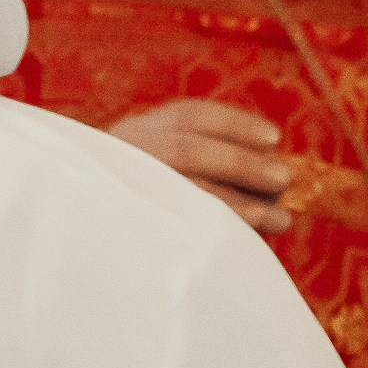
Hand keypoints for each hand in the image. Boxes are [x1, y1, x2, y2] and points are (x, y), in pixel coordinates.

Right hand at [113, 99, 294, 235]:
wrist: (83, 251)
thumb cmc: (146, 205)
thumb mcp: (162, 169)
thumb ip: (208, 163)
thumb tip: (276, 176)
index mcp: (135, 134)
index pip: (188, 116)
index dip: (234, 124)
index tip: (274, 137)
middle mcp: (122, 156)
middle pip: (185, 151)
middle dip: (241, 164)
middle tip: (284, 178)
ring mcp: (117, 193)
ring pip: (183, 194)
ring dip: (239, 207)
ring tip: (280, 219)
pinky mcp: (124, 235)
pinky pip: (173, 236)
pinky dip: (216, 237)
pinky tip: (246, 244)